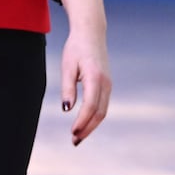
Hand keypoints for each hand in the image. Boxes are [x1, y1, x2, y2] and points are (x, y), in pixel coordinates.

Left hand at [59, 23, 110, 145]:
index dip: (82, 121)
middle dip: (87, 128)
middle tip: (74, 141)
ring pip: (103, 111)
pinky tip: (84, 123)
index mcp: (95, 77)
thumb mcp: (67, 66)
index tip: (72, 133)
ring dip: (91, 125)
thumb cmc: (76, 48)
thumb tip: (66, 109)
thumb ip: (67, 88)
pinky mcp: (107, 85)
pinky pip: (103, 105)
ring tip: (78, 136)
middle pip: (99, 113)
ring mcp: (109, 84)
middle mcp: (105, 83)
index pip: (90, 105)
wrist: (91, 34)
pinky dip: (94, 117)